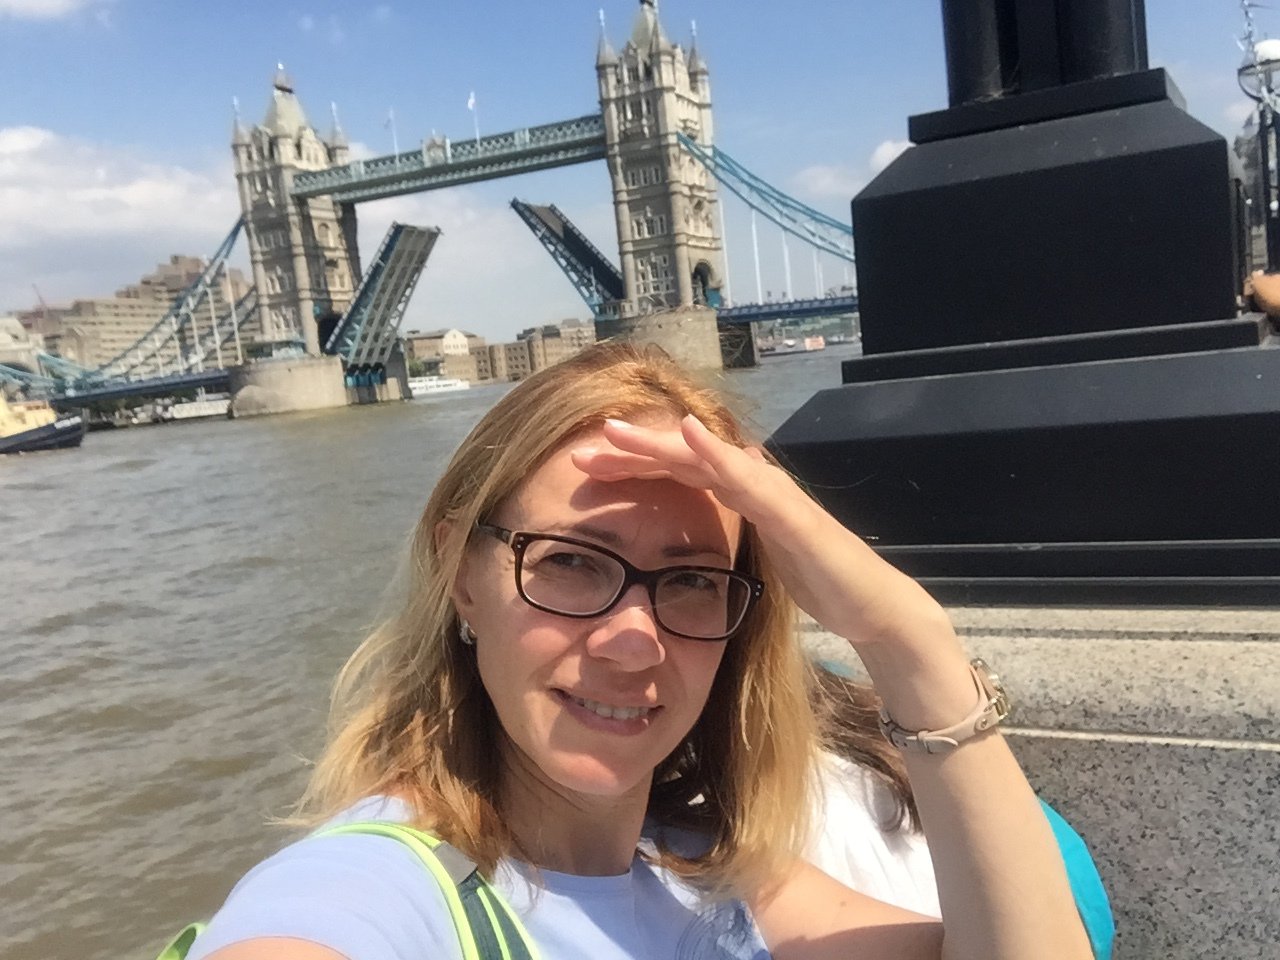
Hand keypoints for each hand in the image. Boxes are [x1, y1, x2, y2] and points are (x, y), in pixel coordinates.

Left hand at [570, 416, 940, 646]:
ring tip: (615, 429)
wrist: (871, 605)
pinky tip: (689, 436)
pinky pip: (747, 479)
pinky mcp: (791, 512)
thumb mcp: (755, 557)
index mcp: (740, 497)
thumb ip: (727, 538)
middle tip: (581, 447)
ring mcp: (774, 493)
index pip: (676, 472)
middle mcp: (754, 483)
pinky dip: (716, 454)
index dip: (632, 464)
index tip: (585, 466)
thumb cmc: (816, 579)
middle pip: (681, 457)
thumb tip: (690, 539)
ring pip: (706, 457)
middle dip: (631, 449)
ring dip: (658, 441)